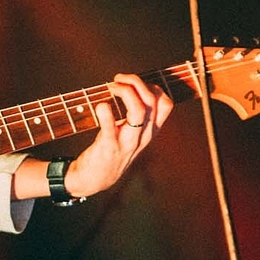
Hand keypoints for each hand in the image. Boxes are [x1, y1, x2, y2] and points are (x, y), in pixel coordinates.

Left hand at [61, 73, 172, 197]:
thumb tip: (132, 86)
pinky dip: (105, 113)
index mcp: (150, 131)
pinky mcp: (109, 148)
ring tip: (111, 87)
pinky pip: (110, 128)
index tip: (132, 83)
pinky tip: (101, 106)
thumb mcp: (131, 133)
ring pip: (138, 111)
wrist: (94, 179)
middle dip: (136, 82)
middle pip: (152, 101)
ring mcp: (127, 143)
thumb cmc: (112, 149)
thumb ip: (136, 115)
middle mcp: (143, 136)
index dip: (151, 87)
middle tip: (117, 80)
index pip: (165, 104)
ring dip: (125, 92)